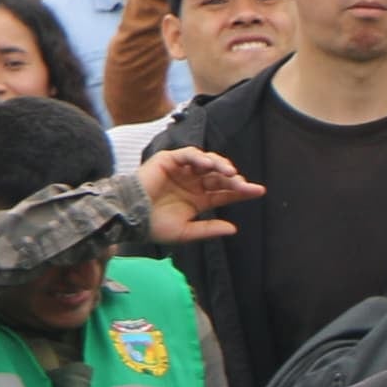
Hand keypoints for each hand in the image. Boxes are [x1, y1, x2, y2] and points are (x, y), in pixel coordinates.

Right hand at [138, 146, 259, 244]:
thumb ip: (208, 229)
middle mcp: (193, 183)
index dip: (242, 191)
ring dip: (221, 166)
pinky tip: (209, 165)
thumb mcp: (185, 232)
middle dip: (234, 180)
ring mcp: (182, 171)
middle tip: (242, 184)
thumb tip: (234, 229)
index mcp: (198, 199)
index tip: (259, 191)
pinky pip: (189, 154)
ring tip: (229, 174)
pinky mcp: (169, 160)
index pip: (225, 192)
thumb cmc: (152, 226)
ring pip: (209, 162)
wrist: (128, 217)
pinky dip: (200, 157)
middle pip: (220, 176)